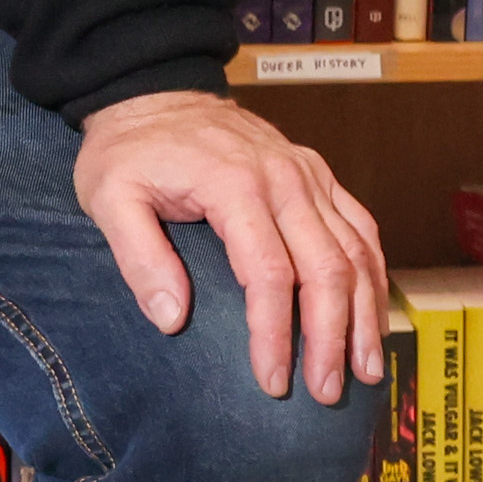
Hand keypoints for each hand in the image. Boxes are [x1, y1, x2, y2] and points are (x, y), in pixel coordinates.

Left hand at [74, 90, 386, 406]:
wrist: (152, 88)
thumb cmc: (129, 149)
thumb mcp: (109, 195)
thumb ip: (138, 256)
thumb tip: (172, 320)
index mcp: (233, 184)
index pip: (269, 273)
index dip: (274, 334)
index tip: (273, 382)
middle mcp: (282, 176)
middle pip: (325, 267)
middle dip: (331, 337)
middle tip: (325, 392)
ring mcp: (305, 171)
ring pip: (354, 249)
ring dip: (364, 312)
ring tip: (366, 370)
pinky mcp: (315, 170)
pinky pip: (359, 224)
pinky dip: (373, 271)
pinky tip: (373, 312)